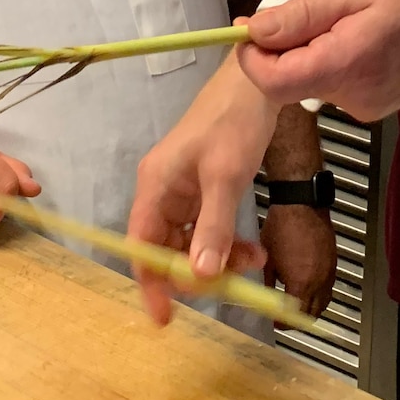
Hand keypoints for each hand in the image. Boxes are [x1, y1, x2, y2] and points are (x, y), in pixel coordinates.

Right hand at [127, 49, 275, 324]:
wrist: (259, 81)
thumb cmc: (234, 120)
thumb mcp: (226, 176)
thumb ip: (213, 227)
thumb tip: (201, 276)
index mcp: (155, 185)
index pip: (141, 246)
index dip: (152, 284)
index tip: (166, 318)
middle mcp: (164, 190)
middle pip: (167, 249)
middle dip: (196, 273)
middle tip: (232, 287)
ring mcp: (185, 190)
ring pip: (192, 242)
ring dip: (219, 259)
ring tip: (254, 262)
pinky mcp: (206, 187)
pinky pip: (209, 227)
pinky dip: (228, 242)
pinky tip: (252, 250)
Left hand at [239, 0, 399, 121]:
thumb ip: (302, 14)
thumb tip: (255, 30)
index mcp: (343, 65)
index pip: (271, 81)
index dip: (250, 55)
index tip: (249, 26)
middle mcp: (350, 97)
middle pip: (289, 79)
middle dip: (287, 42)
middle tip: (319, 4)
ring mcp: (364, 106)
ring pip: (312, 78)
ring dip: (313, 47)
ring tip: (352, 15)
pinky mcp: (374, 106)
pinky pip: (335, 82)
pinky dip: (334, 57)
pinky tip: (365, 34)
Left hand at [261, 204, 336, 321]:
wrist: (301, 204)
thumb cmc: (282, 228)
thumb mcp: (268, 260)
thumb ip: (269, 284)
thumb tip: (265, 297)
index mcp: (301, 283)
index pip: (296, 316)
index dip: (285, 323)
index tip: (277, 322)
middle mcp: (319, 281)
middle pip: (314, 313)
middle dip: (299, 319)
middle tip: (286, 317)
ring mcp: (329, 272)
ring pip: (325, 301)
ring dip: (312, 307)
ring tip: (298, 304)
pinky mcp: (333, 262)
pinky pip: (329, 287)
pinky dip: (320, 293)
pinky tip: (309, 287)